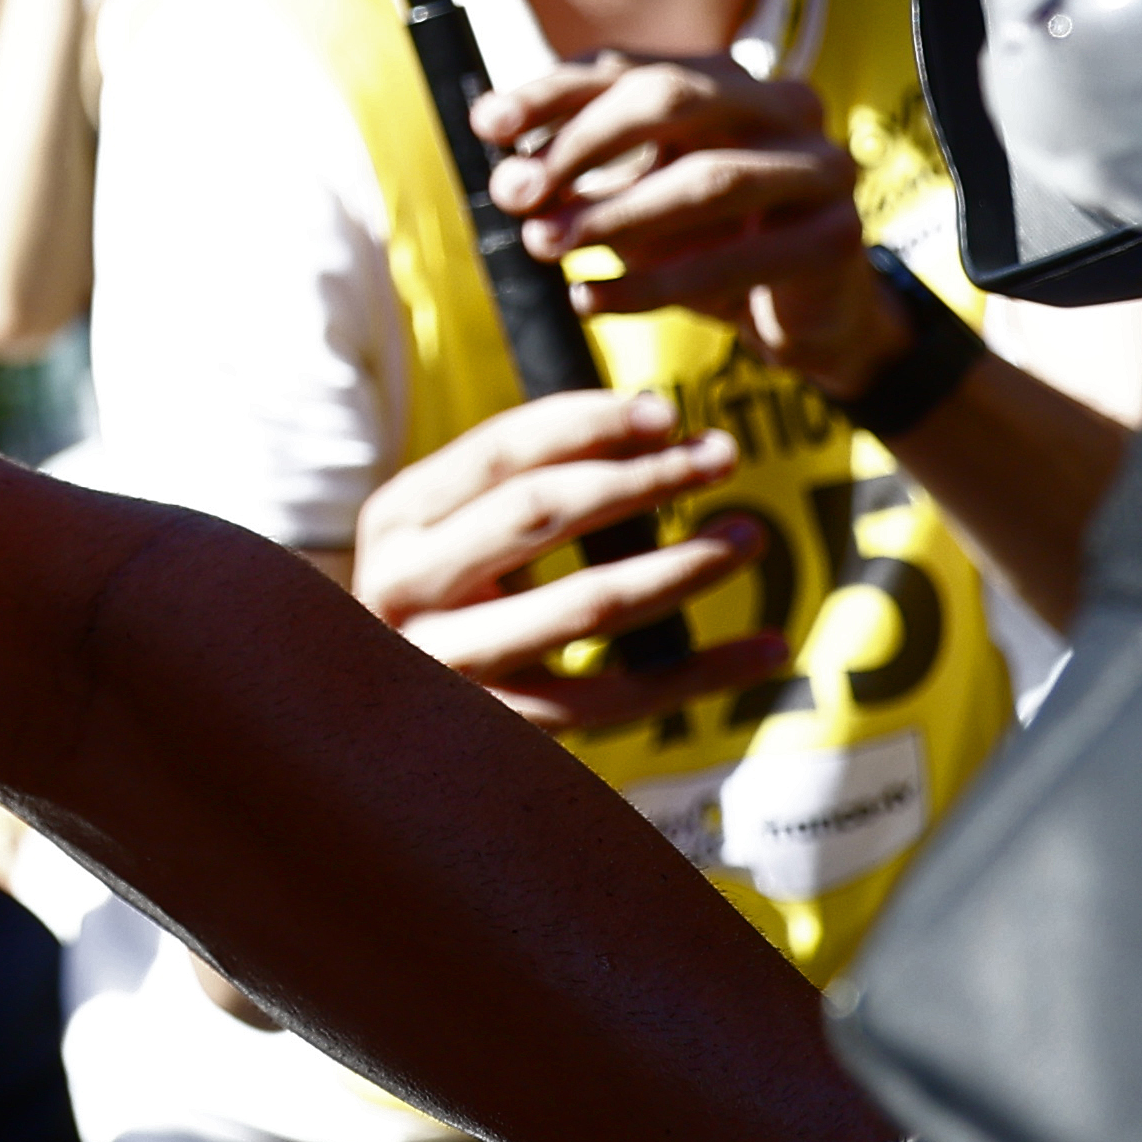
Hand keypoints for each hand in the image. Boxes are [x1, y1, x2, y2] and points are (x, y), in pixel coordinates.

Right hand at [350, 389, 783, 733]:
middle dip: (643, 477)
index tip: (667, 412)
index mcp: (395, 519)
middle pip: (542, 512)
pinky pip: (618, 700)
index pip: (499, 450)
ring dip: (680, 565)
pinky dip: (700, 673)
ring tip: (747, 536)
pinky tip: (765, 648)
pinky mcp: (502, 729)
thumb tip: (651, 424)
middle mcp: (406, 587)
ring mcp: (449, 663)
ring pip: (586, 604)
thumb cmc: (441, 602)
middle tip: (721, 456)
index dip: (587, 421)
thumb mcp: (448, 533)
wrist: (376, 727)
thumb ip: (517, 484)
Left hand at [470, 53, 905, 394]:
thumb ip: (575, 175)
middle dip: (581, 147)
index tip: (486, 125)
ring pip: (705, 178)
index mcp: (725, 77)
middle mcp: (781, 104)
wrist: (800, 315)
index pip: (626, 67)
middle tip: (512, 195)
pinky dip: (652, 284)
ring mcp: (820, 166)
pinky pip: (734, 259)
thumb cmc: (702, 241)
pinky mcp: (836, 236)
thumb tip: (506, 173)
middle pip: (670, 99)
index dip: (552, 92)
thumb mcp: (629, 197)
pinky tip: (588, 299)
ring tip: (542, 246)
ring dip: (612, 215)